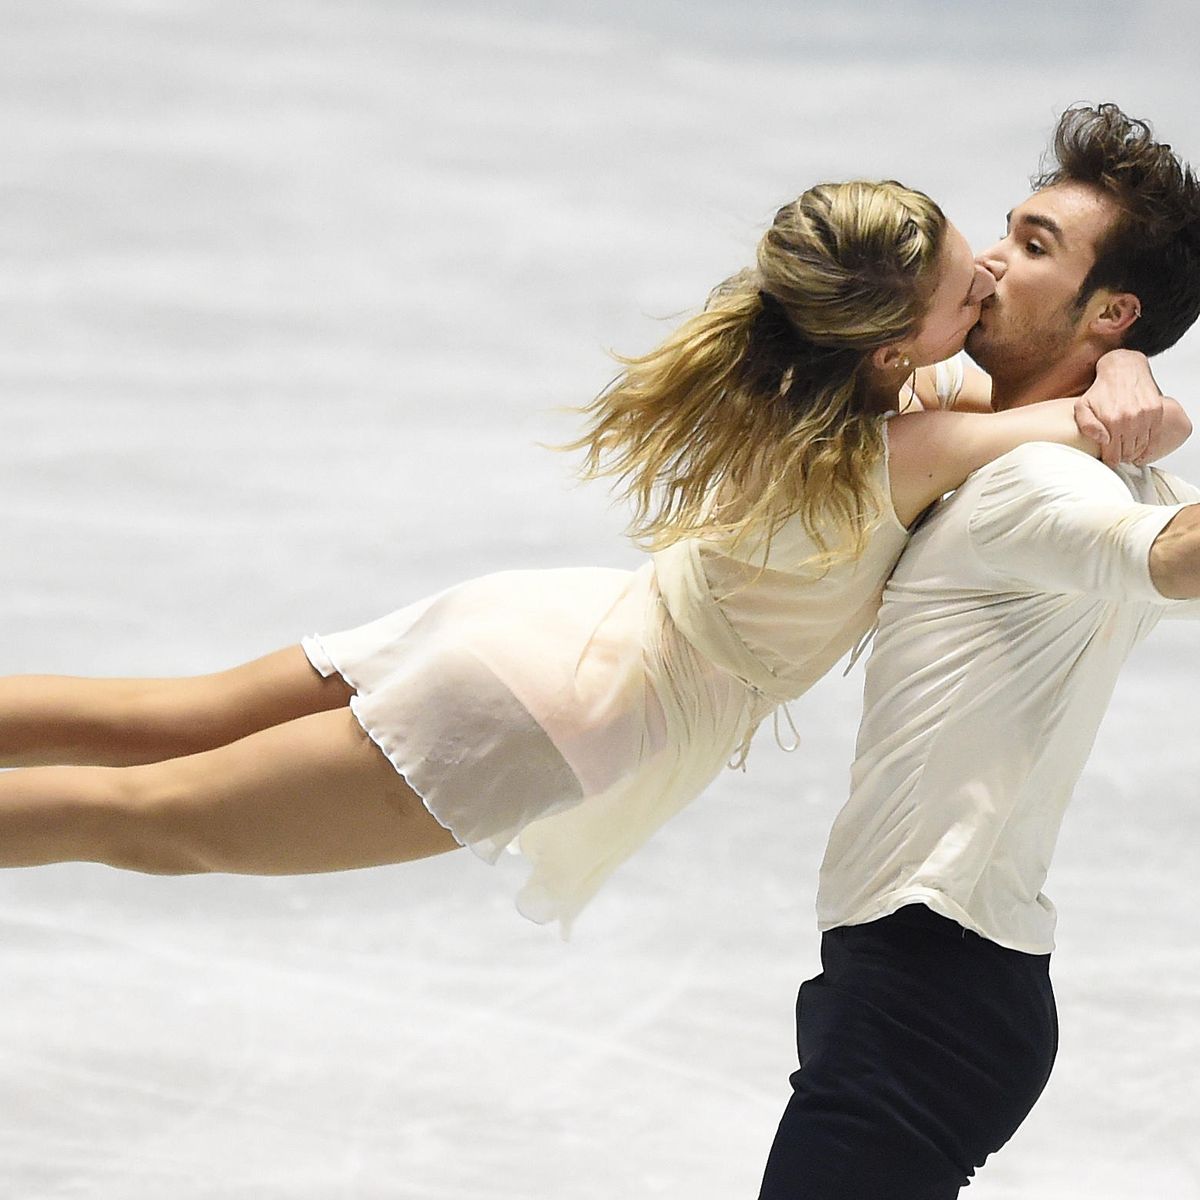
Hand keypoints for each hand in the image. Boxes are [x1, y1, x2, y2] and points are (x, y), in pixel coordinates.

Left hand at [1074, 349, 1162, 466]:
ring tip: (1126, 452)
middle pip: (1127, 453)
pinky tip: (1140, 448)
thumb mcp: (1082, 406)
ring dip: (1134, 453)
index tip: (1108, 460)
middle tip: (1117, 456)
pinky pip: (1154, 437)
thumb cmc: (1101, 389)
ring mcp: (1145, 415)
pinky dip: (1148, 446)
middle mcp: (1130, 419)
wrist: (1123, 368)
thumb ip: (1086, 425)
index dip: (1109, 461)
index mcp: (1111, 420)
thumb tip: (1102, 440)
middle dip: (1121, 457)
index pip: (1112, 454)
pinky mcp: (1156, 411)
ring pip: (1141, 447)